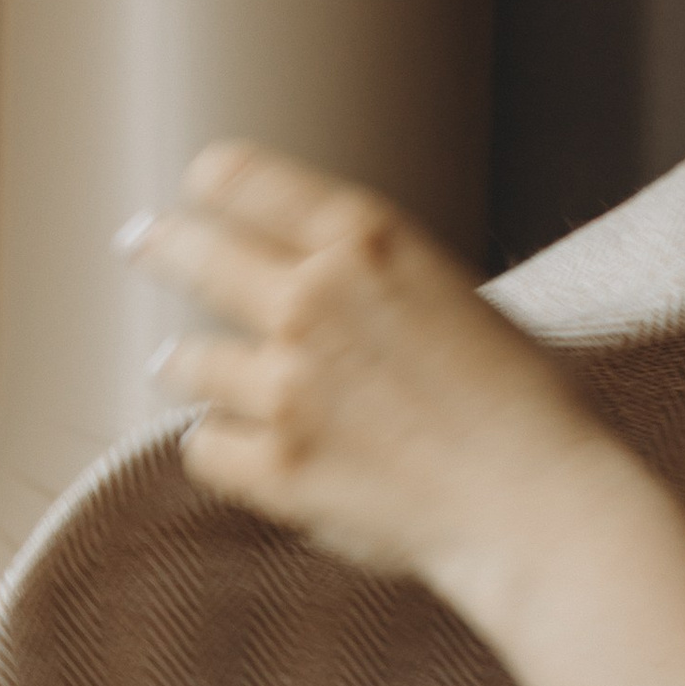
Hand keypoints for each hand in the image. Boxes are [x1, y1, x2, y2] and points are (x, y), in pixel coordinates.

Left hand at [124, 141, 610, 589]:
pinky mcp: (277, 468)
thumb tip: (310, 278)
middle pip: (193, 251)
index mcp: (366, 239)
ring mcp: (287, 386)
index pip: (241, 179)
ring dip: (190, 367)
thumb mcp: (452, 297)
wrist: (543, 507)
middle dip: (161, 244)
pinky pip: (207, 446)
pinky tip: (247, 452)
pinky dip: (224, 449)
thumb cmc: (526, 408)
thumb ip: (372, 279)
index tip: (197, 192)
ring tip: (186, 371)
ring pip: (187, 361)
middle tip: (140, 243)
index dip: (211, 185)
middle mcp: (313, 299)